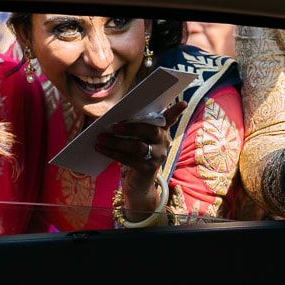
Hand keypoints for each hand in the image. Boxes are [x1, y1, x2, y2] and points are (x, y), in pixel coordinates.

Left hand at [95, 101, 187, 216]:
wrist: (138, 182)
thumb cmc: (134, 153)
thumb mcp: (136, 138)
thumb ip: (132, 127)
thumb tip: (114, 119)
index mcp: (161, 130)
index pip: (170, 119)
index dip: (176, 111)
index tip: (183, 103)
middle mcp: (164, 142)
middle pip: (151, 131)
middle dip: (131, 127)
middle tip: (114, 126)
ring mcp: (158, 156)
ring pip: (138, 146)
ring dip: (116, 141)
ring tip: (101, 138)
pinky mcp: (148, 168)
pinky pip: (129, 159)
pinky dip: (112, 153)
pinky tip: (101, 149)